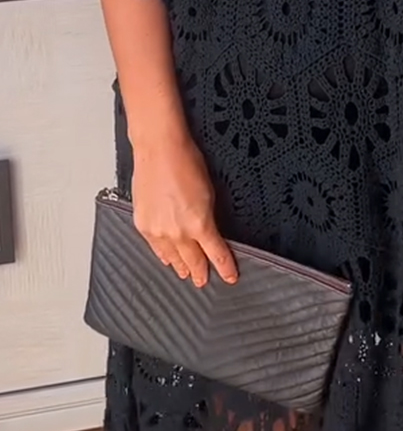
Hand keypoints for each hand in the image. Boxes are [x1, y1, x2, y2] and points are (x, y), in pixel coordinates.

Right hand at [131, 130, 238, 287]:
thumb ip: (208, 218)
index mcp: (199, 224)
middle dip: (200, 272)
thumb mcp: (209, 193)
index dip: (225, 268)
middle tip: (203, 281)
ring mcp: (157, 230)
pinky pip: (155, 247)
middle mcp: (177, 232)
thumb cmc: (186, 162)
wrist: (159, 150)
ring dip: (180, 266)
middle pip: (192, 261)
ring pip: (172, 258)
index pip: (216, 254)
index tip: (230, 277)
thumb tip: (208, 232)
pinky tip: (166, 258)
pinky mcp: (142, 225)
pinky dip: (162, 254)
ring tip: (185, 273)